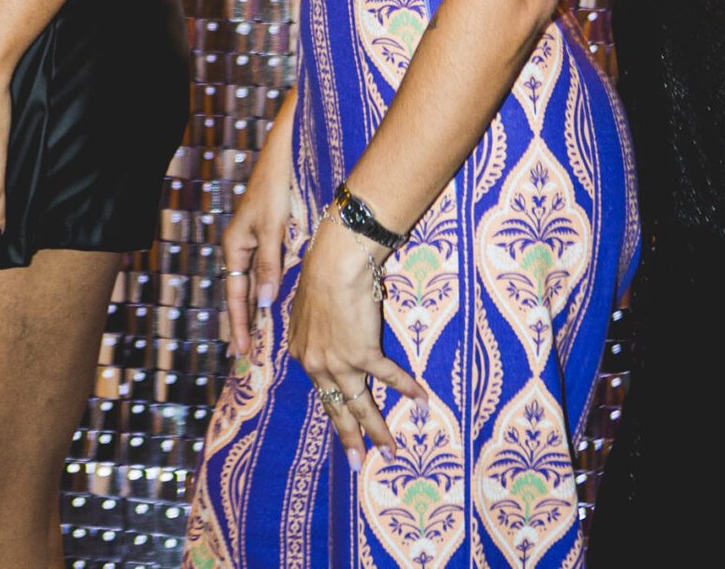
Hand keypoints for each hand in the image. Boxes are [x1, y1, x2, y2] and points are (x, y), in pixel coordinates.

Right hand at [221, 102, 297, 356]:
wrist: (284, 155)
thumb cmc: (275, 187)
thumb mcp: (270, 227)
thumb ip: (268, 264)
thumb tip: (266, 303)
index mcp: (235, 247)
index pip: (235, 296)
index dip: (239, 324)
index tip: (242, 352)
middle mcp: (241, 248)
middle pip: (241, 294)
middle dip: (244, 323)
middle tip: (246, 355)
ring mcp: (253, 242)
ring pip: (252, 284)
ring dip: (255, 310)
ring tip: (258, 338)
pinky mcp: (268, 235)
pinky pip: (264, 271)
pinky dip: (266, 290)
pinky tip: (274, 304)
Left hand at [286, 212, 425, 470]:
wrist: (334, 261)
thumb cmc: (320, 272)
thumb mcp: (306, 306)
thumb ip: (313, 327)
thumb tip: (321, 329)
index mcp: (302, 352)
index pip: (321, 387)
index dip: (335, 404)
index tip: (343, 420)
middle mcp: (317, 364)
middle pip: (336, 408)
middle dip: (348, 437)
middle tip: (356, 463)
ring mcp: (340, 362)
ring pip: (360, 404)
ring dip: (376, 430)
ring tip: (388, 451)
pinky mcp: (364, 353)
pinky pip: (389, 376)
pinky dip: (407, 388)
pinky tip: (422, 399)